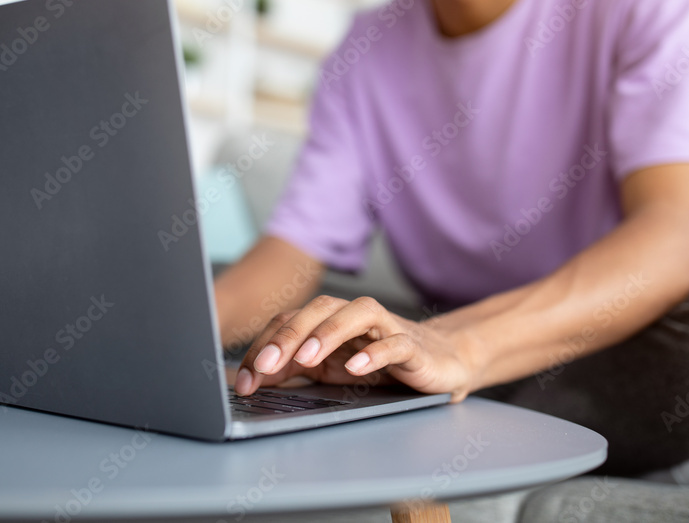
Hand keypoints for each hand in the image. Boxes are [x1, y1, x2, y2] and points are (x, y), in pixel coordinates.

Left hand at [234, 295, 479, 402]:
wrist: (444, 362)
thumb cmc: (383, 365)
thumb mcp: (329, 370)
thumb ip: (292, 370)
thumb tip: (250, 378)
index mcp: (331, 321)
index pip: (291, 321)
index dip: (264, 345)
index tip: (244, 378)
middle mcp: (356, 318)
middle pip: (319, 309)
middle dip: (289, 335)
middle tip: (266, 364)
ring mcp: (387, 329)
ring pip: (358, 313)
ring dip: (328, 333)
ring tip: (306, 358)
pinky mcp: (414, 347)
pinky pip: (395, 344)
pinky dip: (375, 353)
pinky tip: (356, 368)